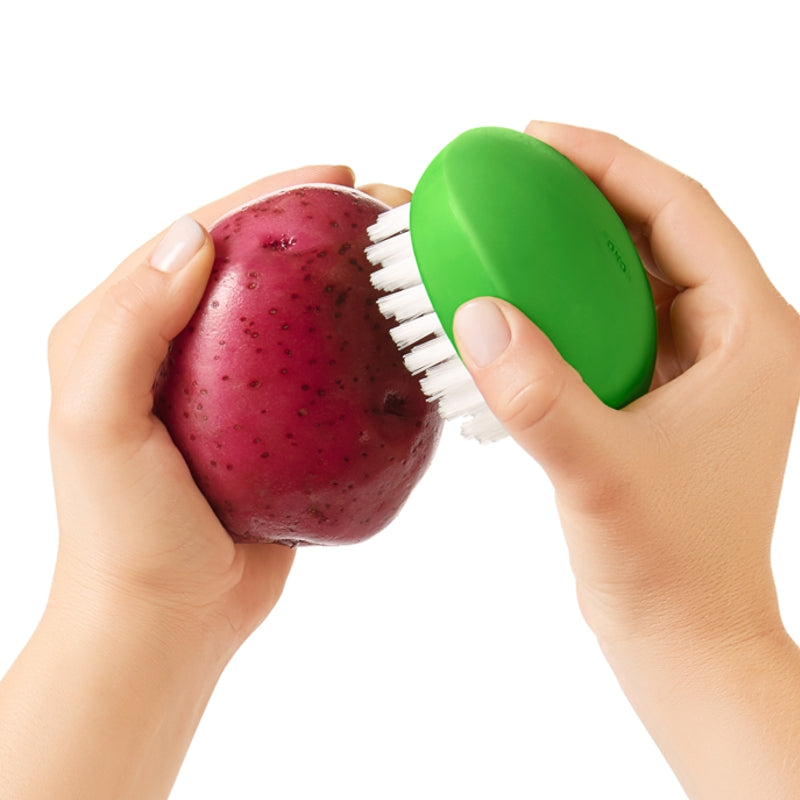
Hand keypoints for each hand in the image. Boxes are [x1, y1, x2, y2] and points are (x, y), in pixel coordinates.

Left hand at [0, 165, 407, 799]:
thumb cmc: (125, 531)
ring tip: (399, 256)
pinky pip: (317, 366)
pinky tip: (391, 332)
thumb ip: (129, 324)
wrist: (167, 619)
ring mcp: (229, 385)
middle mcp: (176, 346)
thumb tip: (194, 237)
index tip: (333, 178)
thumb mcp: (99, 422)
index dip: (264, 195)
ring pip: (292, 310)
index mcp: (122, 327)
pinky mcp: (271, 425)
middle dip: (317, 225)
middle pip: (254, 262)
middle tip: (383, 207)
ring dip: (343, 278)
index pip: (196, 235)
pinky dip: (353, 342)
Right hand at [453, 122, 799, 796]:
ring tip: (508, 224)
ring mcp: (693, 370)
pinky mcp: (656, 397)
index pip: (683, 213)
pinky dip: (563, 302)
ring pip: (630, 277)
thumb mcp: (601, 473)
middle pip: (657, 233)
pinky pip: (607, 323)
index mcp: (752, 336)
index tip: (543, 138)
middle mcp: (731, 342)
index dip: (614, 162)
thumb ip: (540, 395)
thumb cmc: (668, 564)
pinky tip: (516, 302)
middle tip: (515, 173)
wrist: (680, 632)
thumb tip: (477, 316)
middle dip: (588, 193)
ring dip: (572, 247)